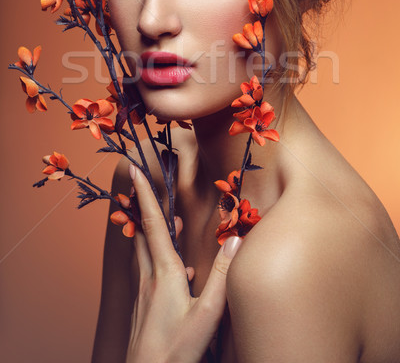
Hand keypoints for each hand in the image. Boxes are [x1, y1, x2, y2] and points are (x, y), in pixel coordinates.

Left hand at [125, 164, 241, 362]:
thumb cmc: (176, 351)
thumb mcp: (207, 314)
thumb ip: (222, 276)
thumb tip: (234, 238)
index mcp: (165, 273)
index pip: (153, 224)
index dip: (145, 195)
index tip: (135, 171)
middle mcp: (150, 278)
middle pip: (144, 233)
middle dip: (146, 208)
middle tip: (149, 189)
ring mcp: (143, 293)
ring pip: (144, 252)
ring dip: (153, 232)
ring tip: (168, 223)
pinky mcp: (143, 307)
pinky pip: (149, 273)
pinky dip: (160, 261)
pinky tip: (178, 273)